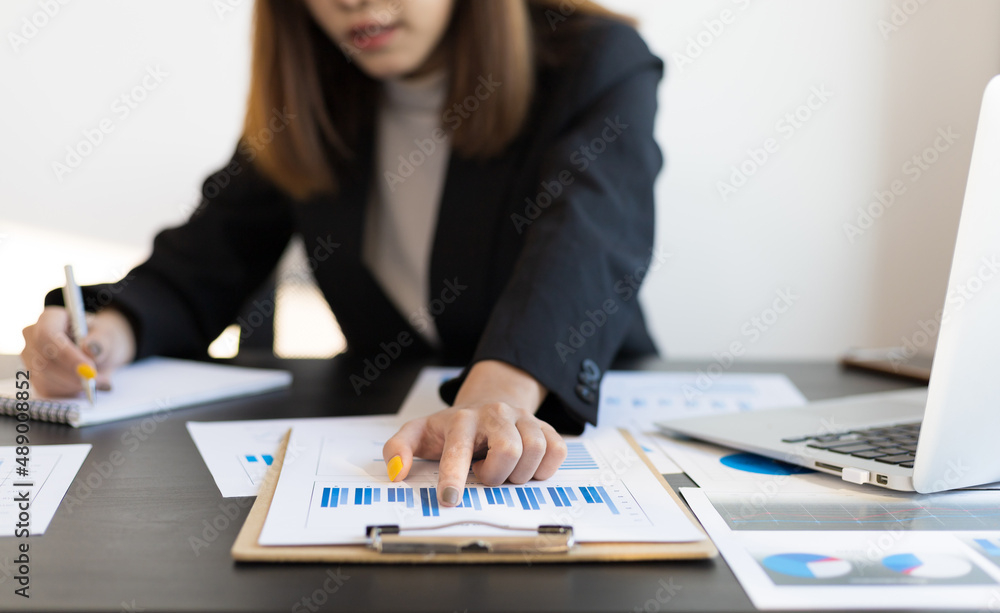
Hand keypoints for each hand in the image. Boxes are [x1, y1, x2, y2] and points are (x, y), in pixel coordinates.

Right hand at [21, 306, 135, 397]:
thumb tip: (91, 348)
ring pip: (45, 379)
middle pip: (44, 361)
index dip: (67, 355)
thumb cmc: (100, 339)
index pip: (47, 335)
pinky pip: (47, 390)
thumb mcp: (107, 335)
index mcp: (49, 318)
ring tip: (98, 381)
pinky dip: (69, 392)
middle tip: (98, 380)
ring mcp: (30, 358)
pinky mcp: (34, 376)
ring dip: (74, 385)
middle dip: (73, 375)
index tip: (89, 369)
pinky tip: (84, 385)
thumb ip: (101, 341)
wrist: (97, 351)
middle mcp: (33, 336)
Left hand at [382, 360, 567, 506]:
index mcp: (461, 420)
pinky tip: (526, 466)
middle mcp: (495, 415)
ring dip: (520, 473)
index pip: (459, 450)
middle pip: (510, 450)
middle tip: (484, 475)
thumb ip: (399, 448)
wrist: (488, 402)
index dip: (454, 476)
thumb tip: (397, 471)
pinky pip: (556, 451)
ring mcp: (522, 419)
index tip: (450, 498)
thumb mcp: (419, 433)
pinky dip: (543, 467)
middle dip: (498, 474)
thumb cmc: (452, 427)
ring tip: (503, 470)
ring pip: (536, 450)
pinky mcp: (544, 426)